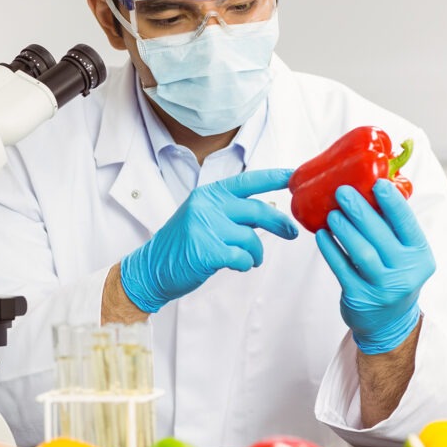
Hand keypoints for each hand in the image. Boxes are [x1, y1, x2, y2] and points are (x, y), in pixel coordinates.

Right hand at [120, 169, 297, 313]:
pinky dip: (245, 264)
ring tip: (250, 259)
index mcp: (208, 194)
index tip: (295, 177)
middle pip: (257, 210)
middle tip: (292, 233)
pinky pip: (243, 258)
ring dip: (257, 253)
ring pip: (252, 238)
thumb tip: (270, 214)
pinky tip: (236, 265)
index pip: (248, 181)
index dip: (274, 178)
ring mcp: (206, 227)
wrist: (151, 269)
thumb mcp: (204, 218)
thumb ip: (233, 212)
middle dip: (279, 223)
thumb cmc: (182, 245)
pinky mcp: (208, 251)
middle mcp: (207, 206)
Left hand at [315, 179, 435, 353]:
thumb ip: (392, 229)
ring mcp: (383, 288)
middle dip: (361, 212)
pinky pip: (342, 268)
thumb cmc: (393, 277)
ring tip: (331, 213)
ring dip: (344, 229)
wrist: (388, 323)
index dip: (393, 203)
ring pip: (361, 252)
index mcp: (420, 256)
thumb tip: (371, 187)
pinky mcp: (360, 298)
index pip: (408, 225)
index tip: (378, 183)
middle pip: (381, 236)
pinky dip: (330, 250)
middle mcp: (406, 273)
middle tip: (342, 191)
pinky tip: (321, 235)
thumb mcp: (403, 255)